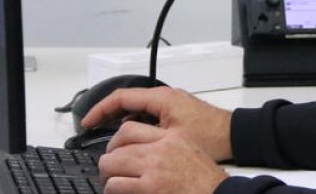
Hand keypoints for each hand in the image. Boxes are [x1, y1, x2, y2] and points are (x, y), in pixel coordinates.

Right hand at [81, 86, 232, 161]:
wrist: (234, 135)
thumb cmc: (211, 136)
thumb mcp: (172, 138)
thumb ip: (145, 135)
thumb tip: (122, 138)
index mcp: (161, 98)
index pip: (122, 97)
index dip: (100, 109)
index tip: (87, 120)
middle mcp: (165, 96)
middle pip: (127, 99)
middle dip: (106, 112)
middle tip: (91, 126)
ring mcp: (170, 103)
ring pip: (137, 106)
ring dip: (120, 117)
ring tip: (105, 132)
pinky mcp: (175, 111)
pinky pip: (147, 112)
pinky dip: (134, 120)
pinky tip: (130, 135)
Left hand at [99, 121, 226, 193]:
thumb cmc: (207, 179)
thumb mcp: (188, 150)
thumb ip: (166, 145)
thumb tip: (144, 151)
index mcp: (170, 137)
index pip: (130, 129)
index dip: (116, 139)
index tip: (114, 147)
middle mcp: (160, 149)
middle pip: (117, 145)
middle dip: (109, 158)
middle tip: (109, 169)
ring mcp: (153, 168)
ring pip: (111, 164)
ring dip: (108, 175)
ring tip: (111, 182)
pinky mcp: (148, 188)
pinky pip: (116, 185)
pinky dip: (112, 189)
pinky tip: (117, 192)